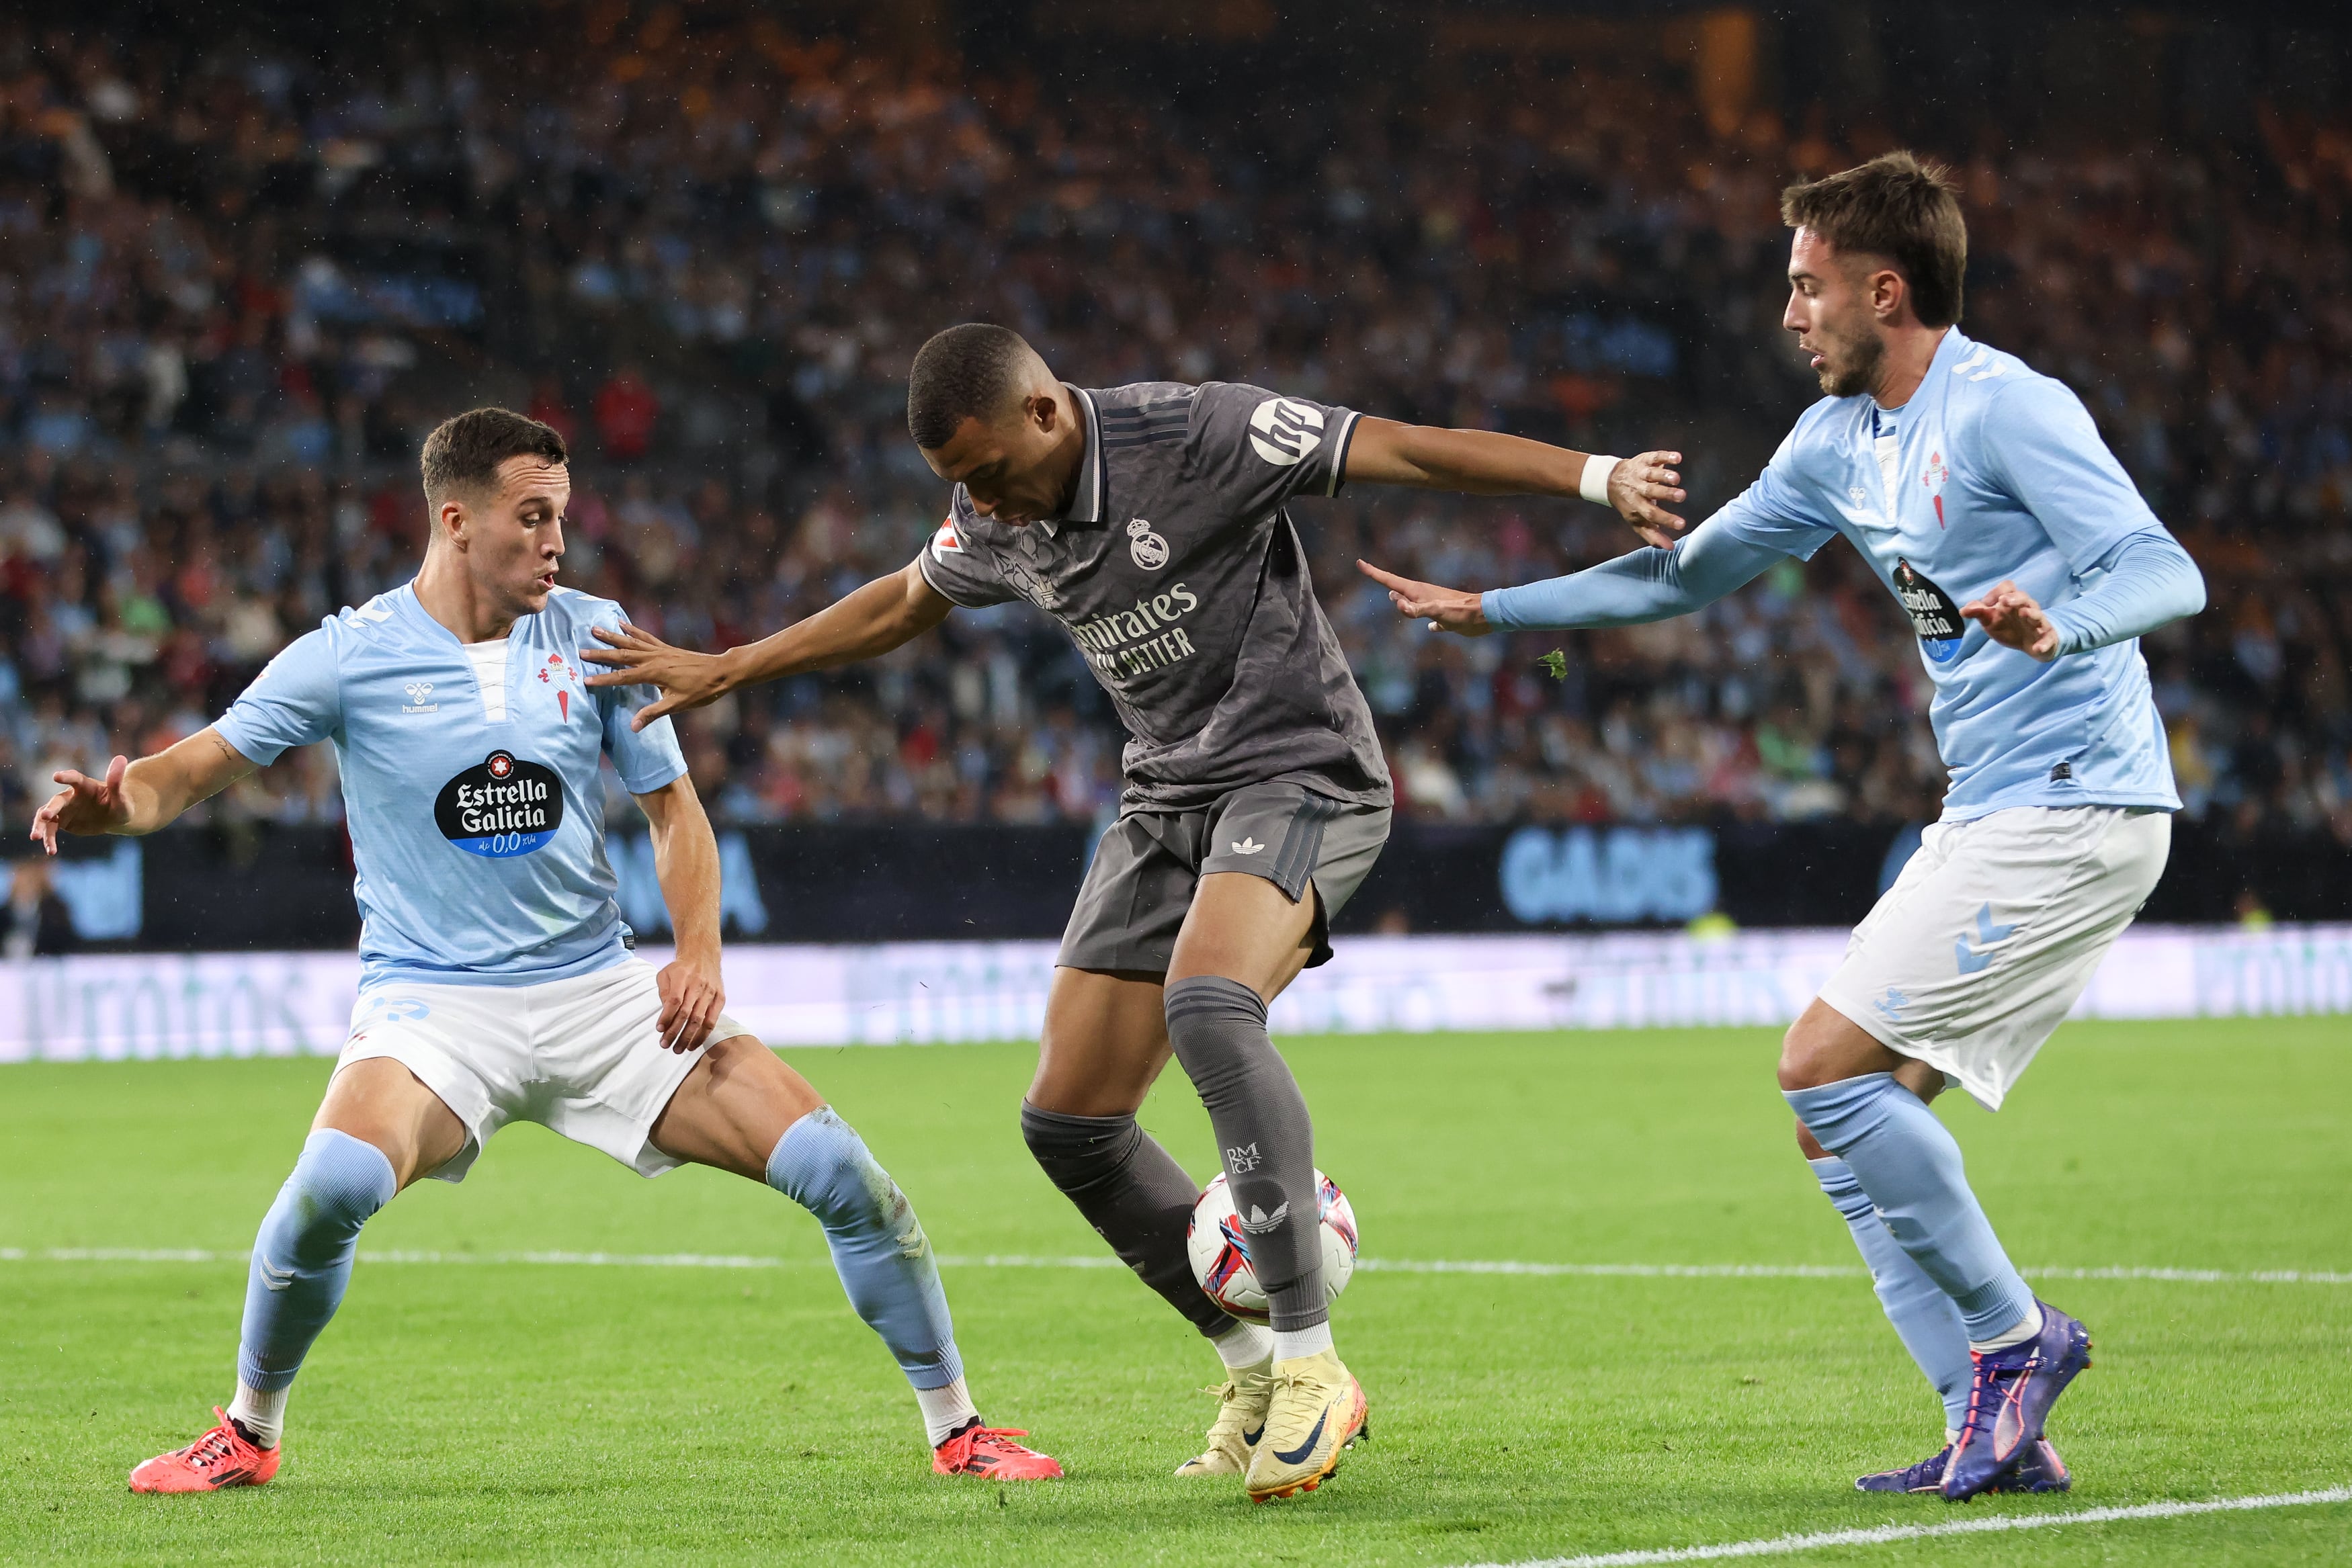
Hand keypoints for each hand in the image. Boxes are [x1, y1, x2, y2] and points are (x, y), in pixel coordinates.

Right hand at [30, 755, 130, 853]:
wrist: (115, 817)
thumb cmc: (121, 804)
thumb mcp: (121, 797)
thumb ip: (116, 780)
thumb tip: (121, 758)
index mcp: (85, 786)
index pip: (74, 778)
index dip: (66, 777)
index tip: (56, 776)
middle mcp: (71, 795)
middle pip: (57, 801)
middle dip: (50, 808)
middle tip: (45, 816)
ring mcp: (64, 809)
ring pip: (46, 816)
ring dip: (40, 826)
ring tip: (35, 838)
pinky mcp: (61, 822)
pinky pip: (50, 830)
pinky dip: (48, 840)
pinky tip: (50, 851)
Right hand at [580, 624, 730, 731]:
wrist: (721, 672)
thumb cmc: (701, 691)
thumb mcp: (677, 705)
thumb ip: (653, 713)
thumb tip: (633, 726)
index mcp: (654, 673)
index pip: (622, 677)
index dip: (604, 679)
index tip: (585, 679)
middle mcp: (654, 659)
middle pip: (622, 655)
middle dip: (601, 654)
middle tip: (581, 651)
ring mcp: (660, 651)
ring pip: (631, 642)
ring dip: (612, 636)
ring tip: (594, 629)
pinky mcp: (665, 648)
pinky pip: (645, 636)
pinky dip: (632, 629)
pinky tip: (621, 623)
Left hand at [654, 953, 724, 1052]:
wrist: (703, 955)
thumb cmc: (680, 968)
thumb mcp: (665, 974)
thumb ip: (663, 993)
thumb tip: (664, 1017)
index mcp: (682, 976)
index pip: (674, 1001)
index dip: (666, 1017)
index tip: (659, 1030)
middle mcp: (697, 984)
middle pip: (686, 1013)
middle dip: (675, 1032)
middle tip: (665, 1045)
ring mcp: (711, 992)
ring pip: (700, 1020)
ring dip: (688, 1037)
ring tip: (679, 1049)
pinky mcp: (720, 998)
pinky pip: (712, 1020)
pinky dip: (703, 1034)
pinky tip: (694, 1044)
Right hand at [1355, 560, 1490, 634]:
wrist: (1484, 615)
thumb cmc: (1461, 612)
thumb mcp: (1437, 611)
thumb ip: (1417, 609)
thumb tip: (1396, 602)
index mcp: (1418, 591)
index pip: (1389, 580)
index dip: (1373, 572)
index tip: (1359, 562)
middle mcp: (1422, 596)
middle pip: (1396, 587)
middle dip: (1381, 580)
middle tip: (1368, 570)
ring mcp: (1431, 605)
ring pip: (1410, 601)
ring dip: (1399, 598)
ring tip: (1391, 595)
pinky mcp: (1442, 617)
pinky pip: (1426, 617)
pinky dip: (1422, 618)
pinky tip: (1429, 627)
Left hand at [1609, 450, 1687, 547]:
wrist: (1611, 480)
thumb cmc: (1630, 504)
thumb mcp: (1637, 521)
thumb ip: (1652, 534)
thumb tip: (1670, 548)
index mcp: (1637, 506)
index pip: (1651, 514)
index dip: (1666, 520)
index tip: (1682, 525)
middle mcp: (1637, 489)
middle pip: (1651, 492)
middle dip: (1666, 494)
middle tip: (1682, 496)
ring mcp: (1640, 473)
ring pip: (1651, 474)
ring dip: (1664, 476)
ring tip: (1676, 479)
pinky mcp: (1644, 460)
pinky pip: (1654, 457)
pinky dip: (1666, 456)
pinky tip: (1677, 458)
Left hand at [1961, 579, 2058, 659]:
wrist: (2031, 644)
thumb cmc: (2009, 627)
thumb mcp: (1990, 620)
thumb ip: (1978, 613)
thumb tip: (1962, 610)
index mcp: (2012, 602)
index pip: (2007, 588)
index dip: (1996, 592)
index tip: (1985, 604)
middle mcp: (2026, 609)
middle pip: (2023, 598)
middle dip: (2014, 598)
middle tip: (2004, 601)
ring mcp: (2038, 623)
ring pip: (2038, 615)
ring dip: (2032, 614)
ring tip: (2024, 614)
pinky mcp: (2047, 637)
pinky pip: (2048, 639)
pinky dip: (2043, 644)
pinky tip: (2037, 648)